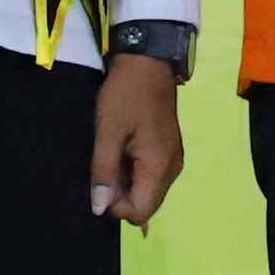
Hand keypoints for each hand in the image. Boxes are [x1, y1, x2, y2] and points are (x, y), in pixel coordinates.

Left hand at [88, 49, 187, 222]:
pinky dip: (135, 173)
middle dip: (121, 196)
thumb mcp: (107, 132)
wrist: (148, 62)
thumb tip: (100, 209)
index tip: (101, 182)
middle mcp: (172, 169)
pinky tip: (122, 152)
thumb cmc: (124, 95)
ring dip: (127, 184)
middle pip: (146, 205)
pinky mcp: (170, 151)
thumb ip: (104, 173)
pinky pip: (152, 177)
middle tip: (104, 167)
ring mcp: (173, 160)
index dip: (116, 206)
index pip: (140, 212)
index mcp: (158, 166)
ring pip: (149, 191)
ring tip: (112, 156)